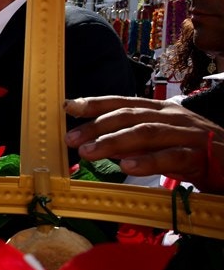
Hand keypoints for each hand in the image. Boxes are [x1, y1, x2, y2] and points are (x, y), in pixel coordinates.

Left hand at [65, 96, 223, 192]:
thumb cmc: (197, 152)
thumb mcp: (162, 142)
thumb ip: (133, 142)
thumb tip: (99, 145)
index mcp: (162, 111)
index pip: (124, 103)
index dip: (96, 103)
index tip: (69, 107)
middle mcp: (173, 117)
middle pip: (130, 116)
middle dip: (97, 126)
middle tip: (71, 139)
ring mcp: (187, 135)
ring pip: (146, 133)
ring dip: (114, 142)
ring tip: (89, 152)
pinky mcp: (200, 157)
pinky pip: (171, 157)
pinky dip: (147, 162)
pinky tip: (126, 167)